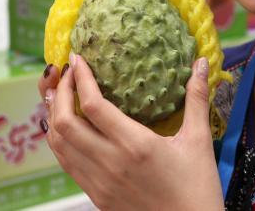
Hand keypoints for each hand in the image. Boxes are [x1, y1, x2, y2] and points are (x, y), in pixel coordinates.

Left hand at [37, 55, 223, 210]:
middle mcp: (110, 163)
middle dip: (58, 92)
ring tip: (60, 93)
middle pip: (64, 122)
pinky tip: (67, 126)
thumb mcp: (199, 140)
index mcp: (135, 145)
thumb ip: (196, 98)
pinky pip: (66, 163)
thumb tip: (201, 63)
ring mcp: (99, 182)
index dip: (80, 77)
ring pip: (59, 144)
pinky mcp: (96, 196)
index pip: (93, 105)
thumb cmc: (198, 189)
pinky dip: (60, 140)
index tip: (77, 58)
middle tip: (66, 72)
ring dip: (53, 115)